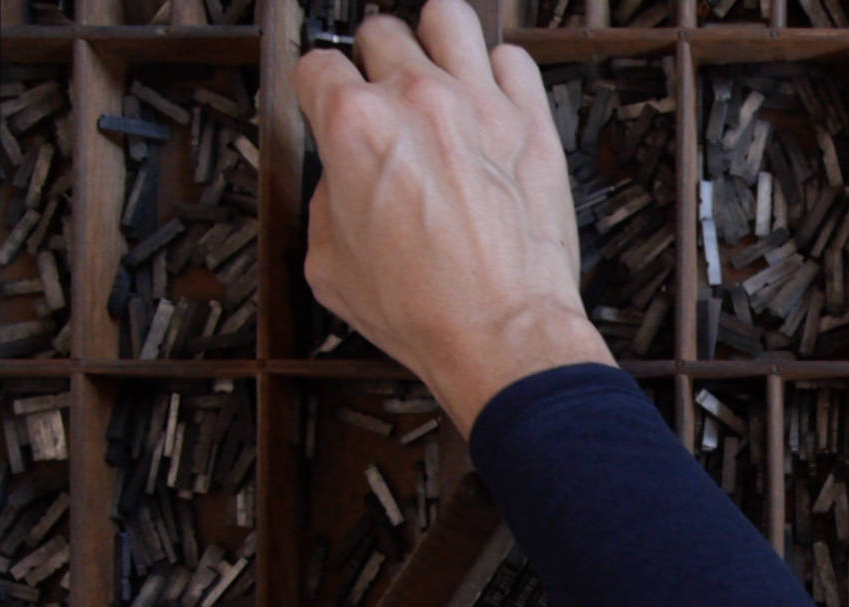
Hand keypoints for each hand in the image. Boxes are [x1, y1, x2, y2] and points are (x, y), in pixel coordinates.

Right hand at [295, 0, 614, 433]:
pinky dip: (499, 74)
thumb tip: (341, 181)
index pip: (316, 64)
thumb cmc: (426, 309)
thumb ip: (326, 199)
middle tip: (387, 98)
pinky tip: (491, 100)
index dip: (318, 88)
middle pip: (382, 33)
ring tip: (439, 71)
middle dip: (376, 64)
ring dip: (437, 41)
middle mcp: (416, 101)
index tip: (328, 102)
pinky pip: (514, 60)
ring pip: (449, 19)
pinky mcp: (532, 124)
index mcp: (354, 127)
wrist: (503, 334)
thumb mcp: (328, 264)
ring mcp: (480, 106)